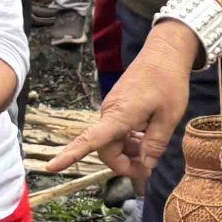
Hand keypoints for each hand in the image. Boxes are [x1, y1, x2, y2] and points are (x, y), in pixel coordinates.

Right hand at [43, 21, 198, 180]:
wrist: (164, 52)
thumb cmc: (168, 81)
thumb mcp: (169, 117)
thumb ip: (155, 144)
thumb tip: (146, 165)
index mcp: (119, 115)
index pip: (90, 140)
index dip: (70, 155)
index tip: (52, 167)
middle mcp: (109, 113)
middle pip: (107, 150)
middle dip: (124, 164)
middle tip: (148, 169)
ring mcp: (112, 110)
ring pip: (114, 143)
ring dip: (130, 152)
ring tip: (152, 149)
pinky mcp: (118, 108)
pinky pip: (118, 132)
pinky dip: (131, 140)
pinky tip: (147, 137)